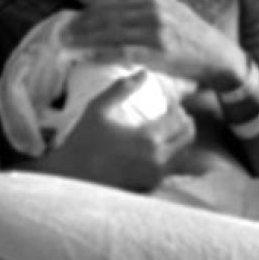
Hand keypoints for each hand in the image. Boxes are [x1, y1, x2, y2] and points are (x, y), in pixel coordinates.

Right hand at [30, 72, 195, 190]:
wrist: (71, 179)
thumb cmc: (82, 142)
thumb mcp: (98, 109)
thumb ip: (121, 88)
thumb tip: (143, 72)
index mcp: (148, 138)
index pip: (178, 118)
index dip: (177, 106)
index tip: (168, 100)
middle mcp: (158, 160)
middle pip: (187, 137)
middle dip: (184, 121)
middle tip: (171, 113)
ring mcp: (155, 176)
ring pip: (183, 154)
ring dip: (180, 139)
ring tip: (167, 128)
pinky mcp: (150, 187)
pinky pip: (171, 169)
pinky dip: (172, 155)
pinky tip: (157, 148)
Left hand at [63, 0, 245, 88]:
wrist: (219, 56)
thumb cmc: (192, 35)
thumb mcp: (173, 9)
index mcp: (153, 0)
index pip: (113, 2)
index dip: (90, 11)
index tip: (72, 18)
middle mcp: (152, 12)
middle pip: (107, 16)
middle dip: (81, 25)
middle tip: (60, 32)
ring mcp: (155, 32)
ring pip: (110, 33)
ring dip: (84, 39)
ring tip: (66, 45)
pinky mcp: (157, 53)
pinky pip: (122, 52)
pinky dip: (101, 54)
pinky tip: (86, 57)